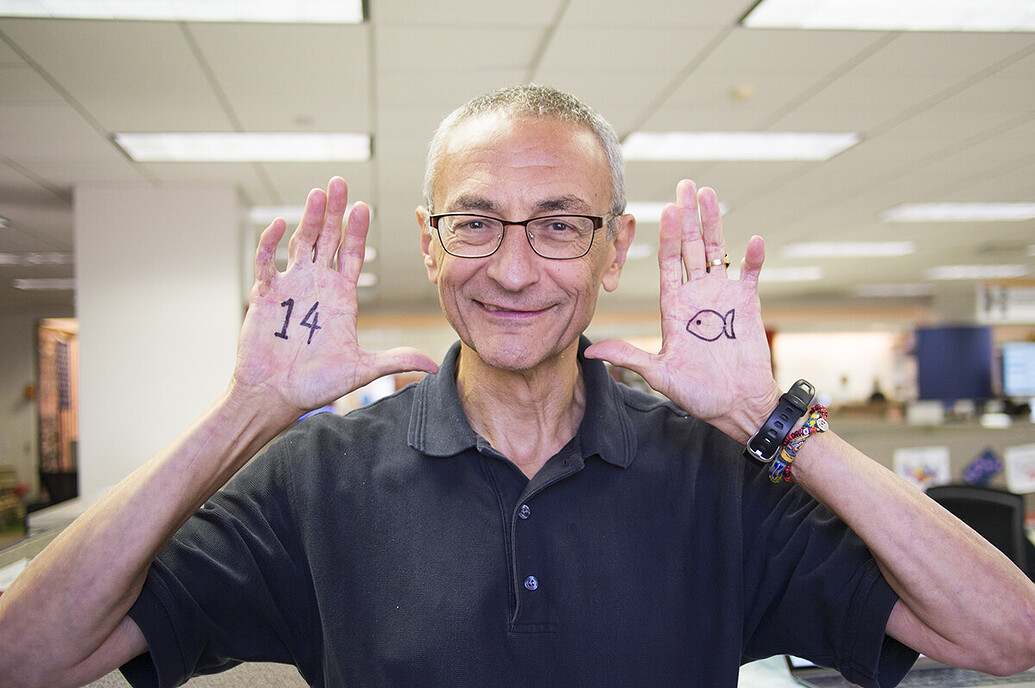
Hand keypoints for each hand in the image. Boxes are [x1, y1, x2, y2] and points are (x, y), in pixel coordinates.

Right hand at [233, 177, 437, 415]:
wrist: (275, 396)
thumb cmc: (314, 385)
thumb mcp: (361, 370)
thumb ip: (395, 361)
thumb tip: (433, 366)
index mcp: (341, 297)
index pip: (352, 255)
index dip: (357, 231)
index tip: (364, 206)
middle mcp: (316, 286)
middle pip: (327, 240)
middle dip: (334, 212)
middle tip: (340, 182)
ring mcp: (290, 287)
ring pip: (300, 243)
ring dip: (308, 218)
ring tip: (318, 193)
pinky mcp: (264, 295)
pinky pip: (266, 262)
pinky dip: (271, 243)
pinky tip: (280, 224)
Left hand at [585, 180, 778, 441]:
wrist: (737, 406)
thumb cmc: (699, 393)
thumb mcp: (660, 374)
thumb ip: (629, 357)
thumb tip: (591, 351)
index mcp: (674, 306)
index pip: (668, 263)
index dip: (666, 237)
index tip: (664, 210)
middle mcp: (697, 295)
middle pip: (691, 247)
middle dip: (688, 217)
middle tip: (685, 185)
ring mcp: (723, 297)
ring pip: (718, 251)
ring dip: (715, 224)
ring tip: (710, 196)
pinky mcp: (748, 305)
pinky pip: (750, 275)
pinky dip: (752, 259)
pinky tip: (753, 240)